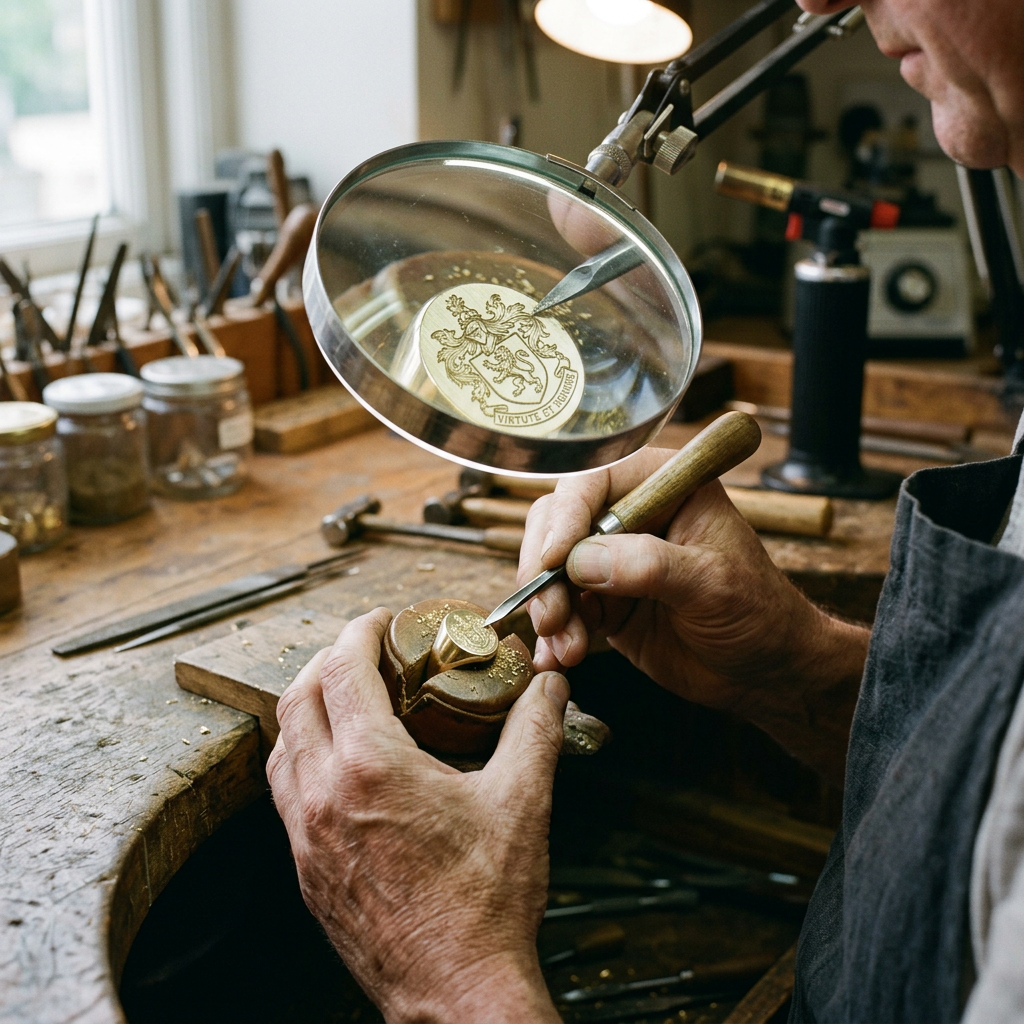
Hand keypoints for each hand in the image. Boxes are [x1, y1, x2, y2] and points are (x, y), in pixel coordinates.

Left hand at [267, 608, 565, 1023]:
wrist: (456, 992)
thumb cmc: (484, 906)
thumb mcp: (522, 802)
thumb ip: (535, 730)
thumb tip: (550, 688)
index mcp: (371, 769)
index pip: (342, 669)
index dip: (360, 632)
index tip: (382, 622)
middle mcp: (324, 796)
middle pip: (298, 697)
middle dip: (328, 660)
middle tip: (366, 653)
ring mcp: (306, 836)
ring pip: (282, 744)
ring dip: (309, 707)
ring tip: (351, 701)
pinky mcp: (306, 869)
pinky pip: (284, 790)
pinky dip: (303, 755)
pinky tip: (340, 765)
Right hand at [519, 447, 868, 782]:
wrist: (766, 671)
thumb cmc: (758, 612)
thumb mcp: (713, 584)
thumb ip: (651, 566)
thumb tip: (583, 561)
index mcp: (664, 484)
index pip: (595, 481)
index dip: (566, 518)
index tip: (554, 561)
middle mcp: (631, 512)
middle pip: (558, 521)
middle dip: (545, 569)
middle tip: (551, 615)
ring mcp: (612, 556)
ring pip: (551, 567)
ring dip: (548, 607)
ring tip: (565, 646)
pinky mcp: (602, 598)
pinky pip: (560, 606)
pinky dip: (553, 633)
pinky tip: (559, 657)